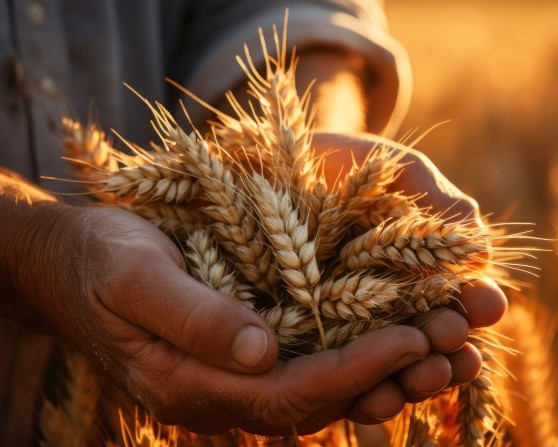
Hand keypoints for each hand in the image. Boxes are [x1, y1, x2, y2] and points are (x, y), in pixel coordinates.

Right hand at [1, 203, 434, 434]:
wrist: (74, 263)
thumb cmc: (99, 260)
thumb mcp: (135, 276)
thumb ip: (191, 315)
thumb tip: (261, 350)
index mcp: (189, 384)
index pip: (288, 393)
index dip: (351, 369)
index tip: (409, 337)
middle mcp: (218, 394)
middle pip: (318, 400)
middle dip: (386, 375)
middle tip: (449, 342)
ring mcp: (232, 377)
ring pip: (322, 388)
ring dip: (383, 370)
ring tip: (442, 343)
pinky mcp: (241, 354)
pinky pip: (308, 365)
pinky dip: (355, 353)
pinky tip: (393, 332)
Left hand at [312, 132, 506, 408]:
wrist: (273, 157)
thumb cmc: (341, 159)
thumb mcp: (393, 168)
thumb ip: (434, 198)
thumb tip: (482, 250)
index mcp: (416, 266)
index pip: (456, 294)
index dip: (475, 302)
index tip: (486, 302)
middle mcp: (386, 298)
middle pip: (425, 336)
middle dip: (444, 344)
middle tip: (452, 343)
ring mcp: (344, 317)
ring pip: (384, 361)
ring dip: (409, 376)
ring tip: (420, 376)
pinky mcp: (303, 330)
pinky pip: (332, 366)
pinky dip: (355, 383)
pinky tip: (369, 395)